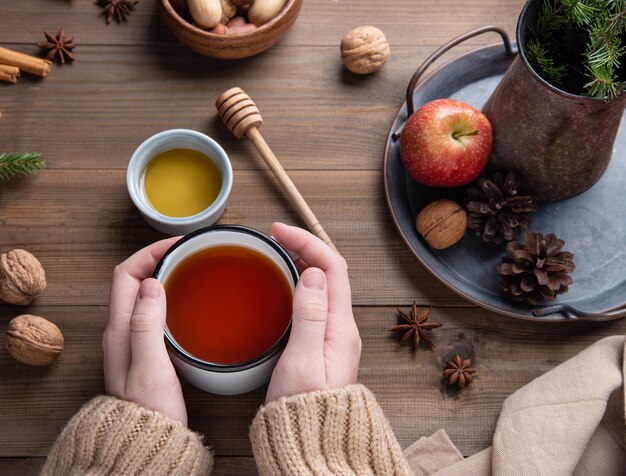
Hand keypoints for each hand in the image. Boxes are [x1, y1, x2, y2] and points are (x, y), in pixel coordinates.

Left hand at [102, 238, 187, 425]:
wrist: (147, 444)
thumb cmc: (150, 411)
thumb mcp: (150, 365)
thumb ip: (146, 324)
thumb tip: (150, 283)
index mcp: (119, 329)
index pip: (125, 274)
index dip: (148, 253)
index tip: (177, 244)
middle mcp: (121, 331)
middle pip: (132, 280)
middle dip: (157, 258)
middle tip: (186, 251)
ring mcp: (132, 341)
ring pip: (143, 294)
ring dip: (162, 275)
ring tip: (188, 267)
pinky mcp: (146, 350)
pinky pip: (153, 311)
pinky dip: (168, 296)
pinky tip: (187, 302)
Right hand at [265, 223, 360, 402]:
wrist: (312, 445)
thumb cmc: (305, 411)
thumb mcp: (303, 361)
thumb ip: (310, 316)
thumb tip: (313, 275)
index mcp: (341, 327)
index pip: (333, 268)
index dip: (308, 242)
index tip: (279, 231)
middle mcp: (342, 328)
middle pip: (330, 273)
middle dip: (304, 247)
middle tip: (274, 237)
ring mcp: (334, 336)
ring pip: (322, 286)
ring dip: (302, 263)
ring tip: (277, 252)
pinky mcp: (322, 345)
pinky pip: (315, 303)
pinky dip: (299, 284)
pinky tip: (282, 286)